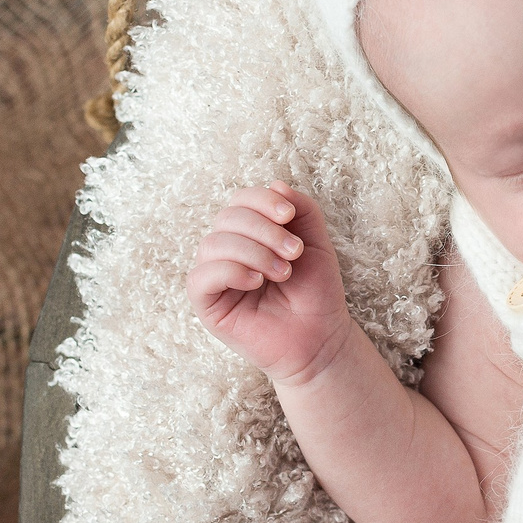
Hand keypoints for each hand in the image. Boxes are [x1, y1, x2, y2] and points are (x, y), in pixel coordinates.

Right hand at [186, 182, 353, 383]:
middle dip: (263, 230)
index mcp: (250, 234)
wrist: (320, 338)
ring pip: (213, 243)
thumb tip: (275, 184)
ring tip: (283, 272)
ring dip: (253, 252)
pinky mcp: (206, 303)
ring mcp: (215, 276)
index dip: (261, 200)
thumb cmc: (316, 292)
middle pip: (227, 217)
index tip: (289, 216)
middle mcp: (228, 251)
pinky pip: (201, 277)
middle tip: (294, 253)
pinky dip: (230, 272)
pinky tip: (257, 282)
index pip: (241, 200)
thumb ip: (302, 209)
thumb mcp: (316, 241)